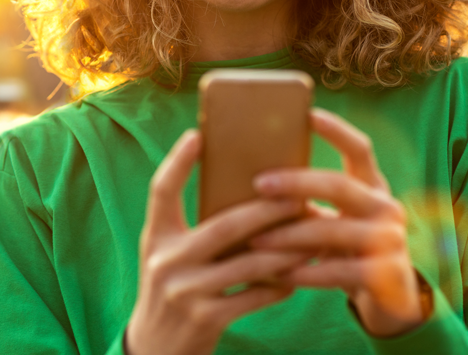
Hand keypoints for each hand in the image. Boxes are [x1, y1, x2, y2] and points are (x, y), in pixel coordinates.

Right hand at [126, 130, 306, 354]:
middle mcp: (166, 261)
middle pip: (225, 225)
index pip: (161, 191)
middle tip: (299, 195)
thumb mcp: (168, 255)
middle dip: (268, 210)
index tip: (196, 135)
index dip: (177, 162)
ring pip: (249, 263)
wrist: (154, 350)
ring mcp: (186, 291)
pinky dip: (279, 285)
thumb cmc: (173, 289)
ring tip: (313, 236)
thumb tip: (246, 192)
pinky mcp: (206, 319)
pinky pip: (254, 296)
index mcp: (156, 237)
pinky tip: (298, 275)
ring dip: (286, 249)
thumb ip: (193, 229)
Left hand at [249, 109, 429, 337]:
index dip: (336, 130)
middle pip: (340, 185)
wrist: (391, 299)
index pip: (359, 149)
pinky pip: (338, 271)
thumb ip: (311, 203)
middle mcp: (386, 207)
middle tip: (259, 184)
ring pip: (332, 231)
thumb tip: (253, 184)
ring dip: (290, 236)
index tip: (307, 114)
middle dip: (296, 183)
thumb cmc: (349, 251)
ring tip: (255, 240)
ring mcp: (390, 240)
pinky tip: (280, 274)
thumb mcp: (337, 221)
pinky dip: (306, 272)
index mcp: (373, 187)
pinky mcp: (386, 274)